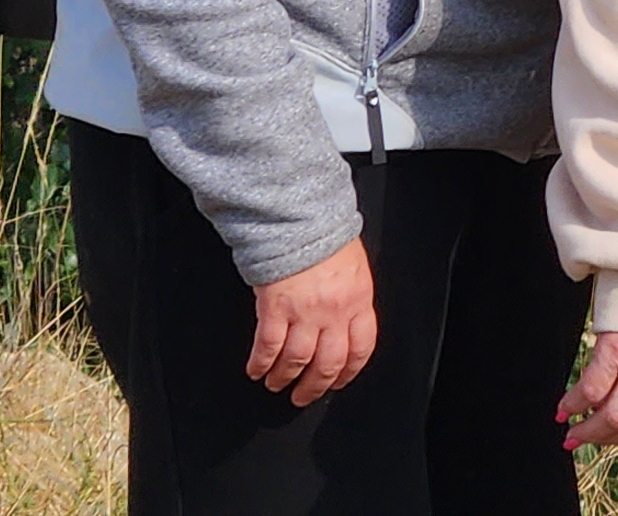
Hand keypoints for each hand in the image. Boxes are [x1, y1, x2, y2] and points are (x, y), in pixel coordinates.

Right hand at [246, 237, 376, 405]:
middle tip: (303, 397)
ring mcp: (304, 313)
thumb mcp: (354, 271)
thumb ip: (352, 300)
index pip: (361, 348)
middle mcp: (334, 312)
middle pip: (328, 363)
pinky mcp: (275, 309)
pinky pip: (268, 347)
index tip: (338, 382)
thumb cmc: (328, 241)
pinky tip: (256, 370)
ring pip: (296, 361)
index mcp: (359, 300)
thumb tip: (346, 325)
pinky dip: (261, 364)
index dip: (349, 372)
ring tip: (276, 384)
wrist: (303, 220)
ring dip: (284, 378)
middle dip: (314, 387)